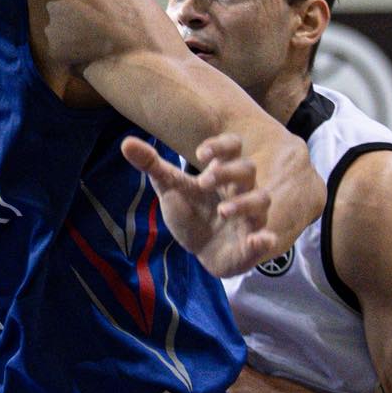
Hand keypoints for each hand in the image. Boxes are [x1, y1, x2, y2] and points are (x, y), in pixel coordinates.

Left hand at [120, 133, 280, 277]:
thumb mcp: (169, 187)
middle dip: (229, 172)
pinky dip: (263, 239)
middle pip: (247, 171)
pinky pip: (265, 239)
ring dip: (245, 204)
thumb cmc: (190, 212)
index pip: (233, 147)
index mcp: (222, 173)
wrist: (200, 249)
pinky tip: (258, 240)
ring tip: (223, 210)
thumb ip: (151, 164)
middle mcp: (241, 190)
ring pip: (260, 201)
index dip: (221, 146)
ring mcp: (249, 217)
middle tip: (205, 181)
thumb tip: (126, 143)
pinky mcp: (251, 245)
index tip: (200, 154)